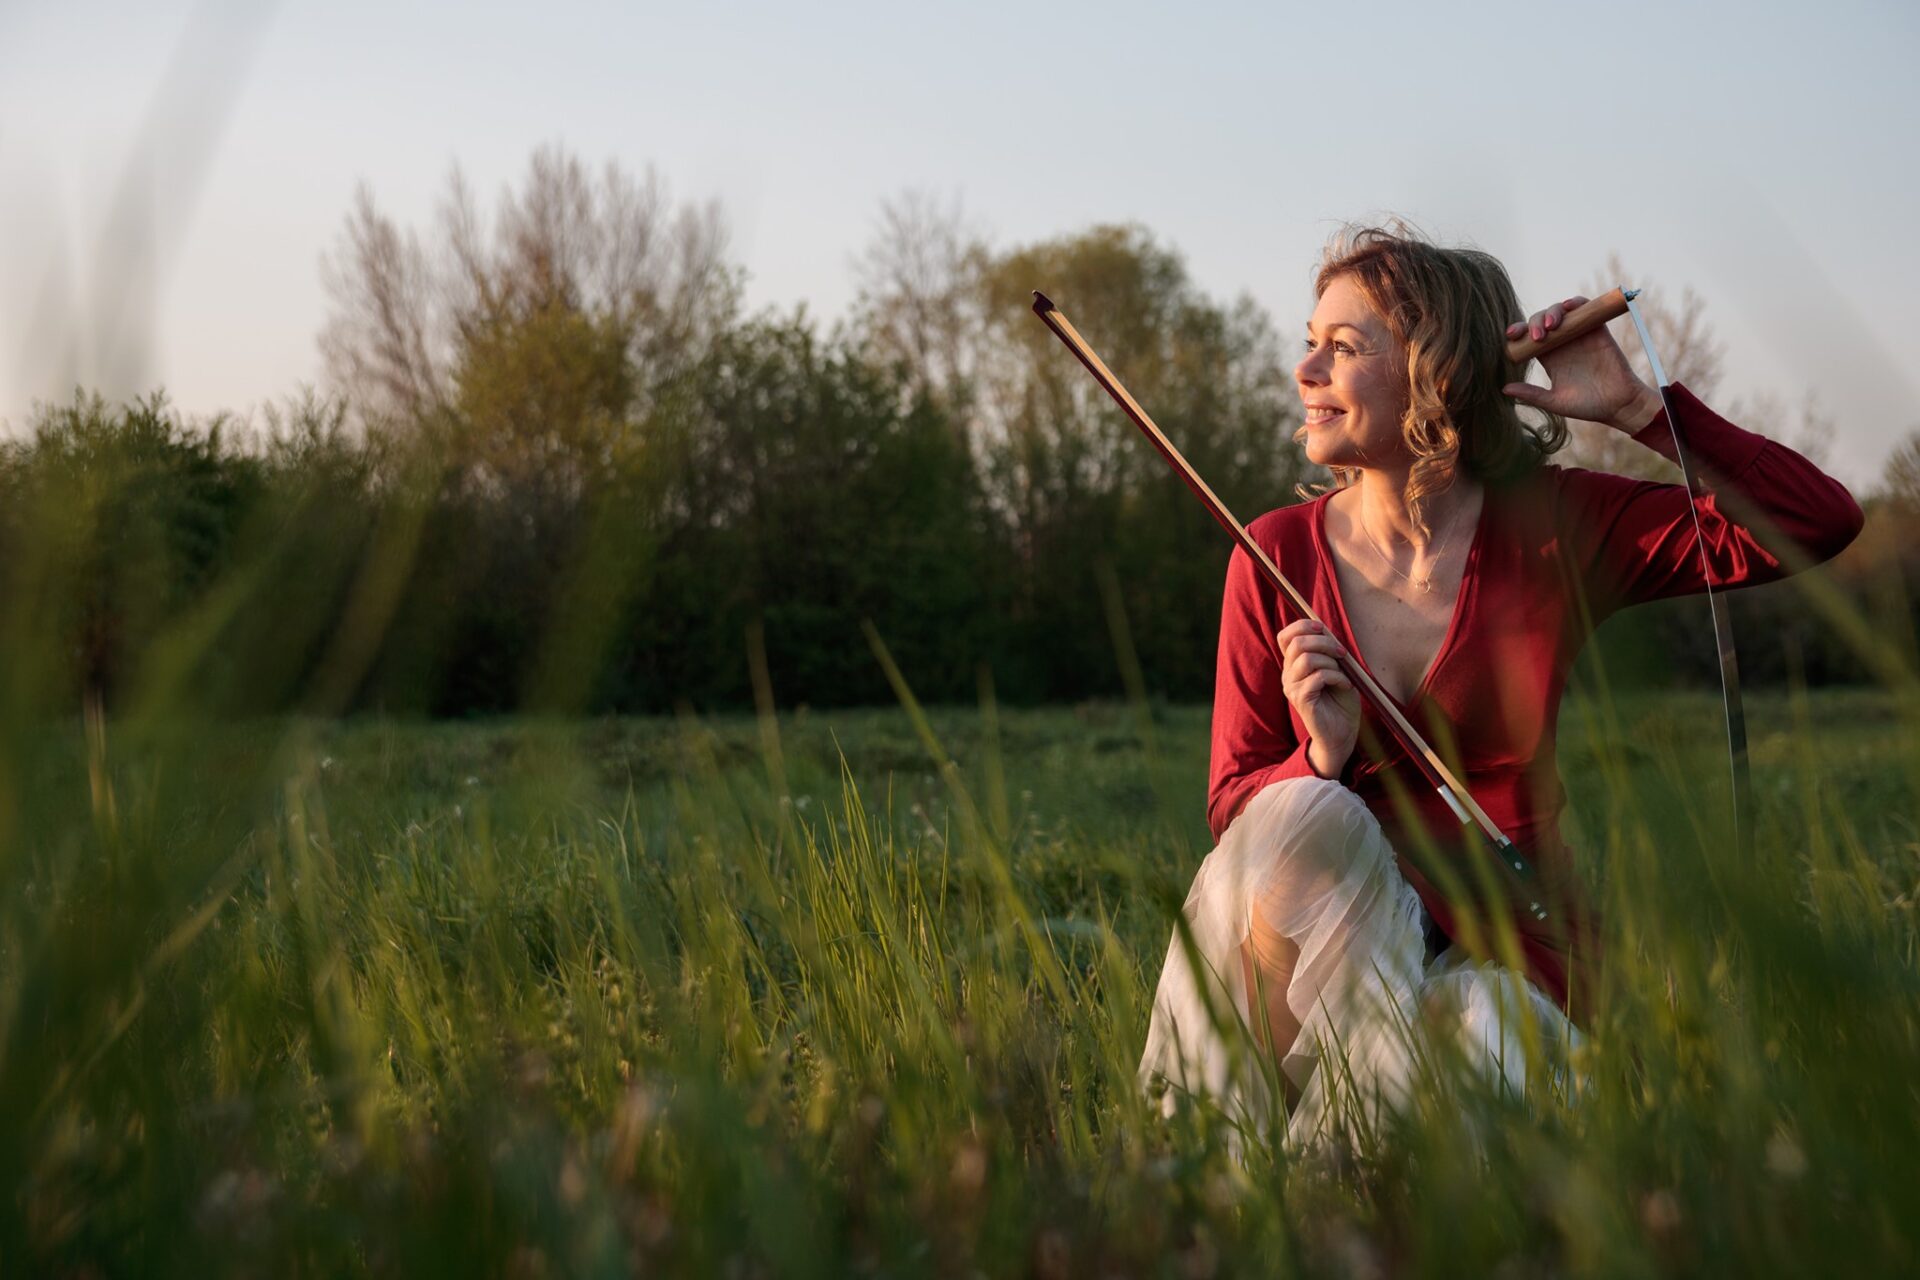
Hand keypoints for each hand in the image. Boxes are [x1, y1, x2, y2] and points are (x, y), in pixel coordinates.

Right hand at [1277, 619, 1359, 778]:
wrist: (1342, 734)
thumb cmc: (1341, 702)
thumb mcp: (1337, 670)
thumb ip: (1329, 651)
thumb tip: (1326, 630)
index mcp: (1293, 665)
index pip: (1285, 636)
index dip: (1302, 625)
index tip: (1323, 628)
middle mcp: (1288, 675)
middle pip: (1297, 643)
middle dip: (1325, 642)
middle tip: (1343, 653)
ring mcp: (1291, 687)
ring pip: (1308, 659)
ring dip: (1332, 662)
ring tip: (1344, 674)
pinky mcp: (1300, 699)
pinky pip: (1319, 677)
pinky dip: (1338, 677)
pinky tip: (1346, 686)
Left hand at [1502, 296, 1660, 432]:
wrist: (1619, 404)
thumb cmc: (1587, 406)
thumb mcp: (1555, 401)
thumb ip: (1532, 394)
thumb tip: (1504, 388)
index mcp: (1549, 358)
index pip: (1528, 339)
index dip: (1518, 333)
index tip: (1510, 336)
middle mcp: (1562, 344)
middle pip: (1542, 322)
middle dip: (1534, 323)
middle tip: (1537, 337)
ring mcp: (1579, 335)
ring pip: (1561, 312)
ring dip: (1552, 312)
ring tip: (1551, 326)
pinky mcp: (1597, 330)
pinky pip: (1586, 308)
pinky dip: (1576, 303)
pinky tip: (1569, 306)